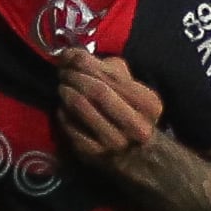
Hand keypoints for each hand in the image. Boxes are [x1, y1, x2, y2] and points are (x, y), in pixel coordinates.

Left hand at [45, 54, 167, 165]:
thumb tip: (74, 54)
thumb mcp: (131, 88)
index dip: (85, 62)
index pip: (113, 76)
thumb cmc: (130, 113)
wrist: (136, 156)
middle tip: (62, 72)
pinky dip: (63, 114)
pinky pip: (71, 127)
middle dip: (75, 77)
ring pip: (83, 109)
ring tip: (62, 87)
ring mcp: (114, 142)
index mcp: (148, 104)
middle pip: (98, 91)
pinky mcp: (94, 154)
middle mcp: (135, 125)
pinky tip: (63, 108)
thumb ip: (110, 69)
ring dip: (67, 93)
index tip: (69, 55)